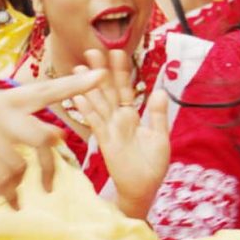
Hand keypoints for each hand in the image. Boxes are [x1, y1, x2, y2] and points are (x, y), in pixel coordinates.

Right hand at [0, 69, 105, 208]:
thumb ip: (8, 124)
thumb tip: (44, 144)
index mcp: (1, 100)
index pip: (44, 90)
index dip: (75, 85)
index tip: (102, 74)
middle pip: (45, 137)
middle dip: (52, 167)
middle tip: (50, 186)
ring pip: (22, 165)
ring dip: (19, 186)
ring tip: (11, 194)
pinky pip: (4, 180)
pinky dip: (8, 195)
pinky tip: (5, 201)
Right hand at [71, 49, 169, 217]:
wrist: (144, 189)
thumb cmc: (152, 165)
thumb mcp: (160, 137)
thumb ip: (157, 115)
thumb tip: (160, 90)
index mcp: (131, 116)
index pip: (125, 89)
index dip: (121, 71)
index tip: (117, 52)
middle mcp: (117, 119)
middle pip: (107, 91)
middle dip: (100, 71)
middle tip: (92, 50)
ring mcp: (109, 129)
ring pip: (98, 103)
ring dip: (88, 86)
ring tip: (79, 67)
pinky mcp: (105, 141)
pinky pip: (96, 122)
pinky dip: (88, 108)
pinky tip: (79, 95)